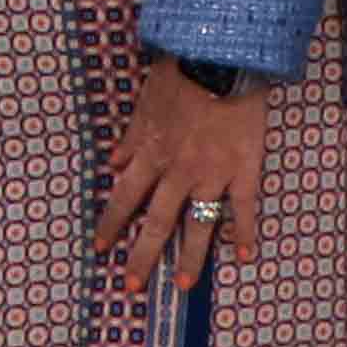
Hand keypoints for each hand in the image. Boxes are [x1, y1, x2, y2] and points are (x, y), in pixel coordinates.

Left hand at [94, 58, 272, 291]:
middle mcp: (177, 172)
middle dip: (142, 256)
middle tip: (132, 287)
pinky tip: (245, 256)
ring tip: (182, 284)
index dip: (111, 224)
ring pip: (197, 224)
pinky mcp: (244, 170)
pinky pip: (244, 209)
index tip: (101, 248)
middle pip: (157, 222)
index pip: (124, 198)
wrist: (221, 59)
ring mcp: (212, 175)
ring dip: (189, 257)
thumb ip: (130, 138)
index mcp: (150, 155)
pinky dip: (245, 232)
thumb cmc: (181, 74)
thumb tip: (113, 164)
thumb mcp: (145, 103)